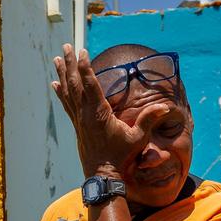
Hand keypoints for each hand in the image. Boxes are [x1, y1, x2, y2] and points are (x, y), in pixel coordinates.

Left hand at [51, 44, 169, 176]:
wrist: (103, 175)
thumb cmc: (121, 157)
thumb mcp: (138, 138)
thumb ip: (148, 120)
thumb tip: (165, 106)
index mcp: (99, 113)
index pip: (90, 85)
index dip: (85, 67)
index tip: (81, 51)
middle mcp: (86, 114)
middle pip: (75, 83)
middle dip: (69, 63)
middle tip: (65, 46)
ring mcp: (79, 120)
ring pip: (68, 92)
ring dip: (63, 73)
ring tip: (56, 58)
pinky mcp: (77, 126)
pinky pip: (67, 104)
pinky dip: (61, 92)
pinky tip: (55, 83)